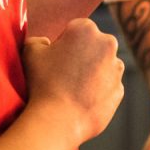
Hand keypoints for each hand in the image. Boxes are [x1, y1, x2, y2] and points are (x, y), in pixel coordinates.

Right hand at [22, 16, 124, 144]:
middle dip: (81, 55)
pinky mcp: (119, 90)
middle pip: (92, 46)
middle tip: (62, 74)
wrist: (59, 120)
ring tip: (70, 89)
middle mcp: (108, 44)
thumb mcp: (29, 52)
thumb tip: (46, 43)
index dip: (62, 44)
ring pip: (102, 66)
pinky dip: (96, 91)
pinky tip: (80, 100)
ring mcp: (116, 69)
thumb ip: (38, 40)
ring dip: (90, 72)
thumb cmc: (43, 82)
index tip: (54, 59)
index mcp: (86, 29)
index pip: (75, 30)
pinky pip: (106, 86)